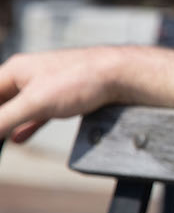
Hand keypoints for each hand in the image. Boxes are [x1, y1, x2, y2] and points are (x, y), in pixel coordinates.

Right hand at [0, 47, 121, 143]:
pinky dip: (25, 127)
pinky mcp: (62, 98)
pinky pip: (35, 114)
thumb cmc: (80, 80)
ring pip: (16, 108)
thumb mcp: (34, 103)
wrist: (122, 75)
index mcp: (15, 71)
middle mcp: (28, 76)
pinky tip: (18, 139)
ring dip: (5, 125)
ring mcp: (46, 86)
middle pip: (0, 101)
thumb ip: (2, 119)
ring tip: (1, 141)